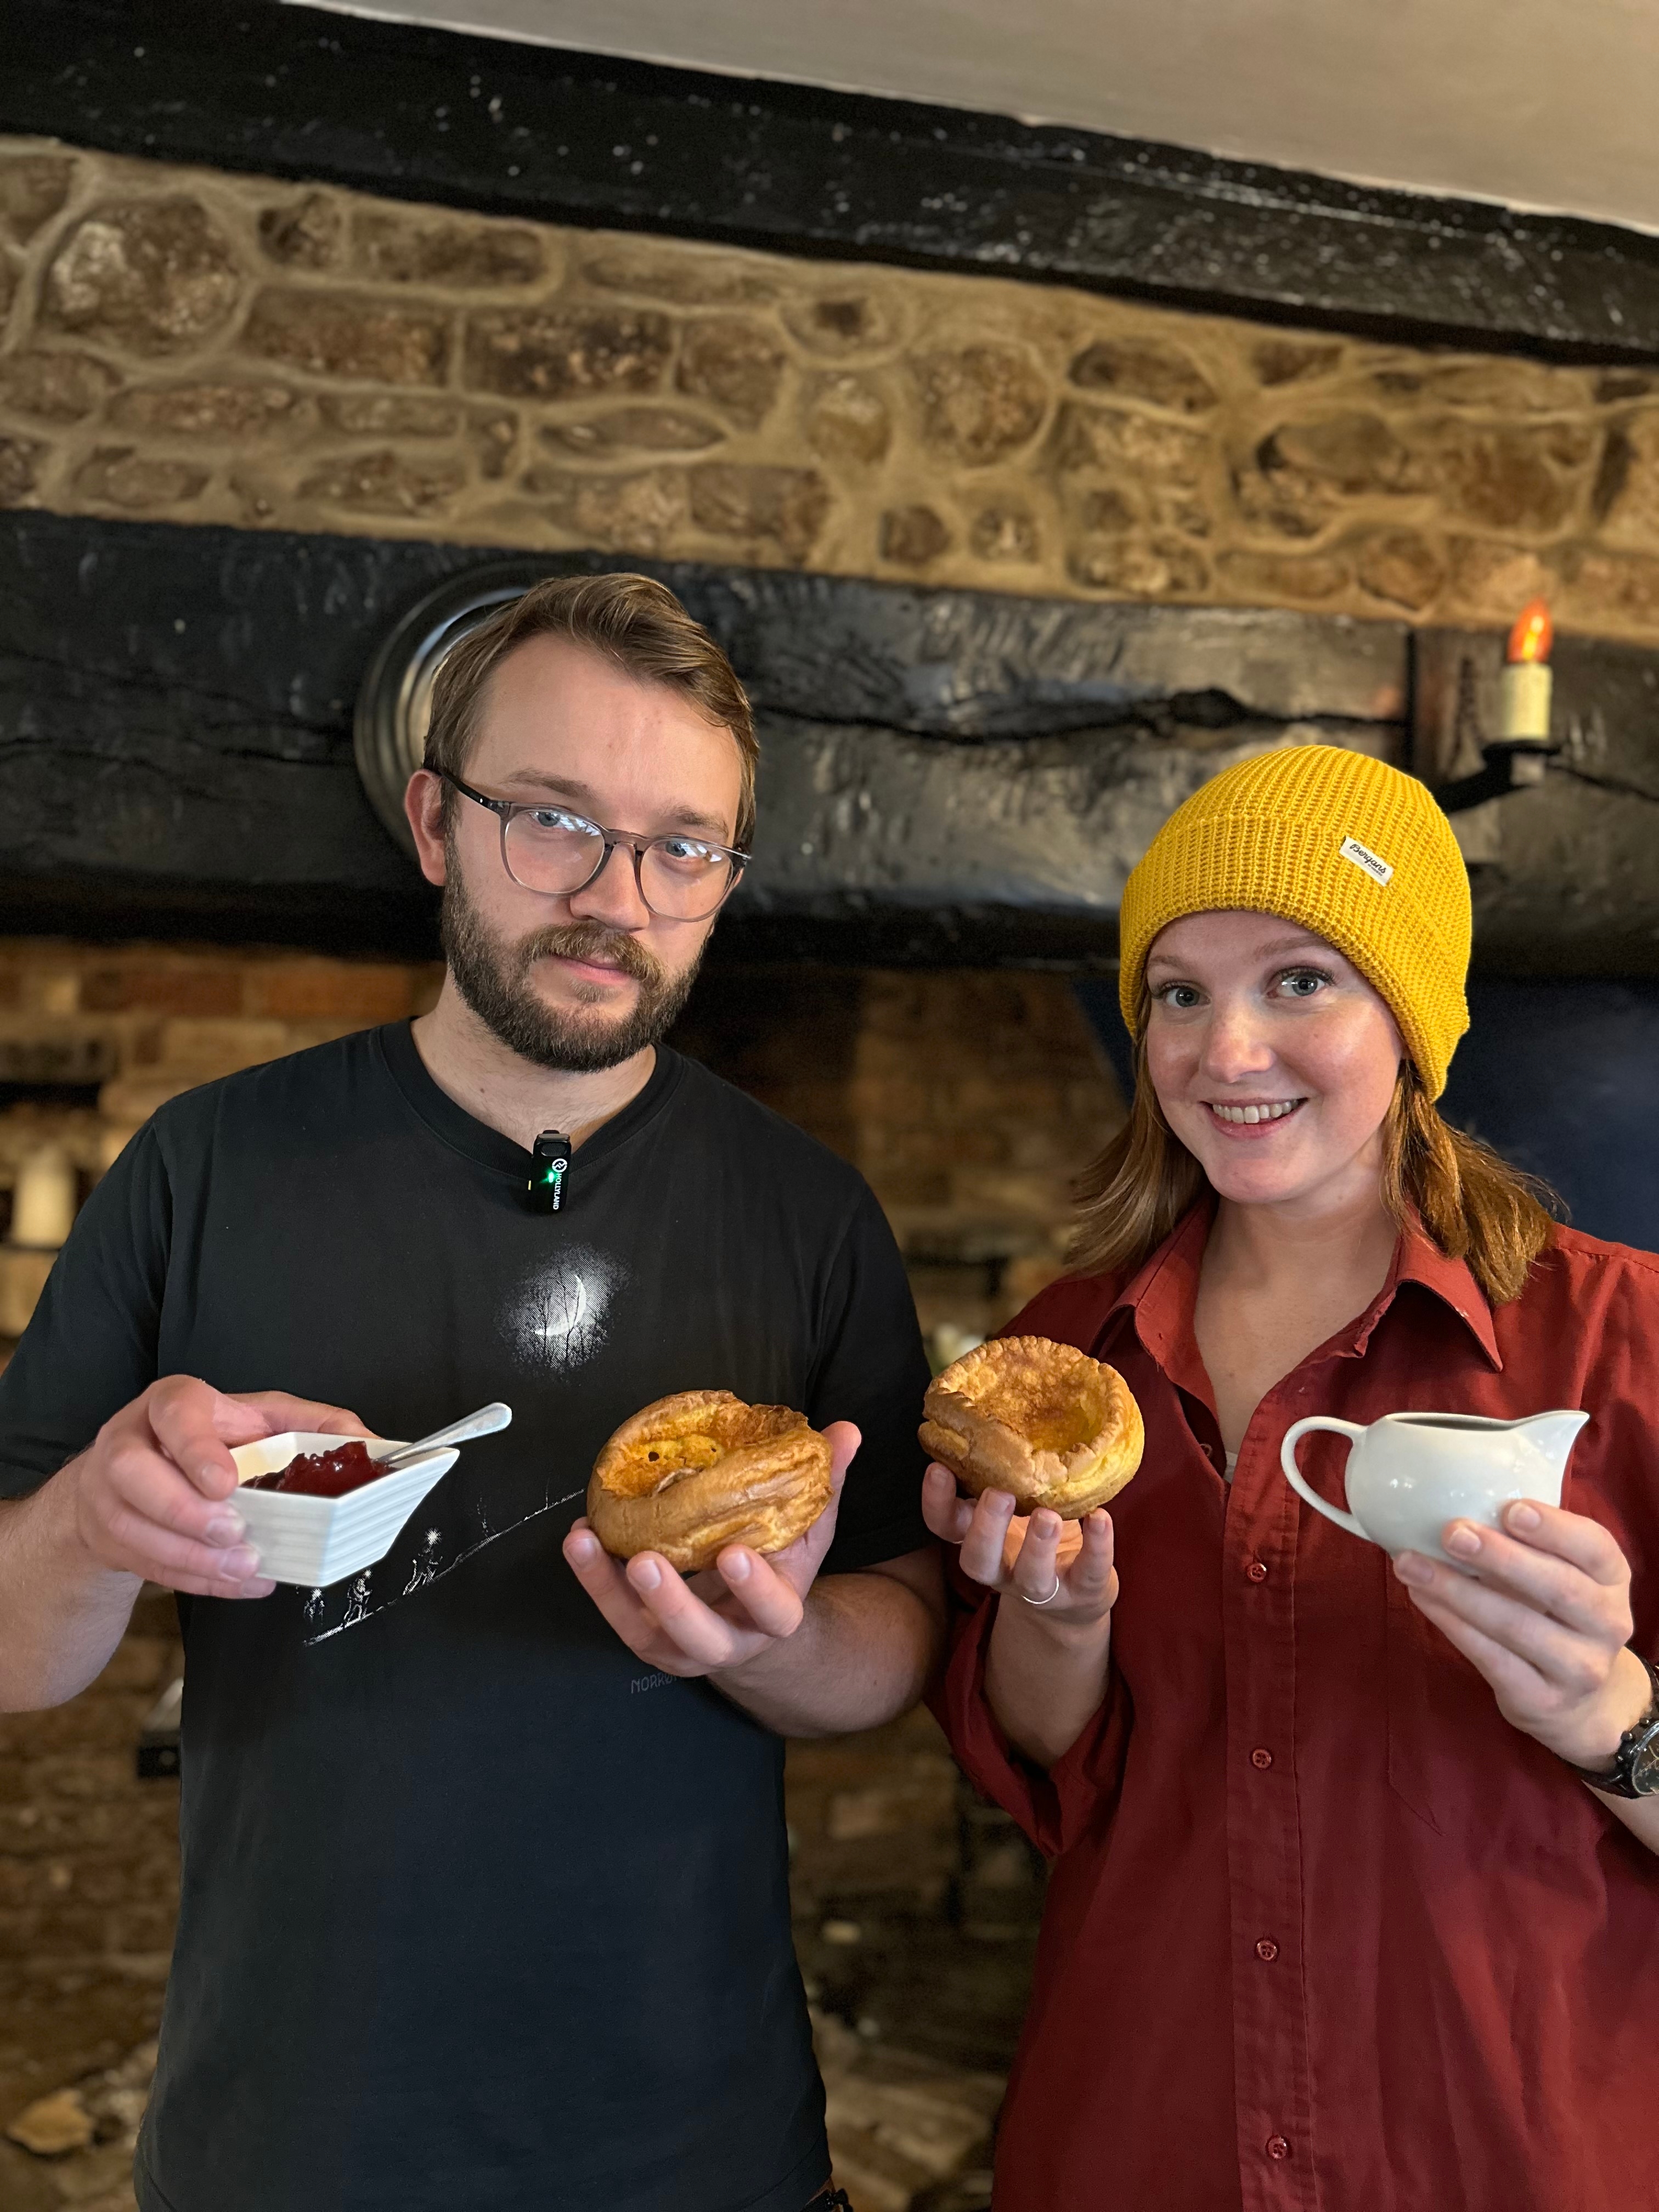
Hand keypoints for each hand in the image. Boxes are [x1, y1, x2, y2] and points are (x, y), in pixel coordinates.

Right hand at [63, 1376, 370, 1600]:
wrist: (142, 1476)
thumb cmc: (211, 1440)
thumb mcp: (262, 1419)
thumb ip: (313, 1426)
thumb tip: (366, 1442)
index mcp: (171, 1404)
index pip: (173, 1412)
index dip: (196, 1447)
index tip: (226, 1483)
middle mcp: (128, 1440)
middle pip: (132, 1471)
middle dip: (183, 1509)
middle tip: (234, 1532)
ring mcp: (106, 1490)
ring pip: (129, 1526)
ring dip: (190, 1555)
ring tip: (243, 1566)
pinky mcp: (105, 1535)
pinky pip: (142, 1562)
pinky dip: (194, 1579)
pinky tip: (236, 1583)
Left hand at [561, 1421, 858, 1677]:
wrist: (750, 1624)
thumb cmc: (780, 1567)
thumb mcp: (808, 1529)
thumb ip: (827, 1483)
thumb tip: (846, 1430)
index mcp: (775, 1615)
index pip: (774, 1612)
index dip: (755, 1589)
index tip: (734, 1554)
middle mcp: (728, 1641)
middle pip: (701, 1637)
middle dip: (673, 1603)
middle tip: (646, 1562)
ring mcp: (680, 1645)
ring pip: (641, 1630)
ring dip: (608, 1587)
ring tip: (585, 1541)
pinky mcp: (643, 1635)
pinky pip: (613, 1613)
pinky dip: (593, 1577)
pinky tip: (580, 1537)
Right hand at [921, 1463, 1117, 1631]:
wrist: (1076, 1595)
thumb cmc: (1036, 1533)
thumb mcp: (1015, 1505)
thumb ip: (1004, 1474)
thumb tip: (1001, 1408)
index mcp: (981, 1540)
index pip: (945, 1526)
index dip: (936, 1502)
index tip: (938, 1467)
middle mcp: (1003, 1569)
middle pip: (978, 1561)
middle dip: (986, 1529)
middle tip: (999, 1494)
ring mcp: (1042, 1586)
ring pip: (1031, 1577)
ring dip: (1037, 1546)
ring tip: (1048, 1515)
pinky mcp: (1082, 1590)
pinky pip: (1088, 1573)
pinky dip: (1097, 1546)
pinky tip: (1100, 1517)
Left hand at [1394, 1500, 1650, 1769]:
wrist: (1578, 1702)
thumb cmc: (1555, 1614)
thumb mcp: (1561, 1574)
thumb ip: (1530, 1542)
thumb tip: (1455, 1501)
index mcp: (1612, 1579)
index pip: (1595, 1548)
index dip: (1555, 1528)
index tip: (1510, 1508)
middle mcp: (1607, 1623)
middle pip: (1558, 1587)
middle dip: (1500, 1558)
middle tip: (1452, 1533)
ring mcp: (1580, 1668)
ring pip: (1516, 1626)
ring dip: (1457, 1591)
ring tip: (1411, 1563)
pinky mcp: (1543, 1701)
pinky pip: (1491, 1658)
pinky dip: (1451, 1624)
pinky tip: (1421, 1597)